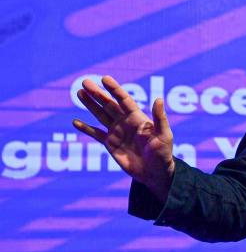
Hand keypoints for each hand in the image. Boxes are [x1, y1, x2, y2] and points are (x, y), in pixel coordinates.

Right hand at [72, 75, 174, 200]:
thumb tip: (159, 99)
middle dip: (97, 93)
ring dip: (90, 104)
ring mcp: (117, 132)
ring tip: (79, 93)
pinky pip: (95, 134)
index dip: (114, 89)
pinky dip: (86, 128)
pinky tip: (75, 121)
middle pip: (109, 104)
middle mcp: (126, 122)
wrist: (155, 172)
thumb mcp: (164, 134)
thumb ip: (159, 118)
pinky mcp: (110, 144)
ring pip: (101, 115)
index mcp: (138, 117)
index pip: (124, 100)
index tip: (104, 79)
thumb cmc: (163, 153)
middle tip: (85, 82)